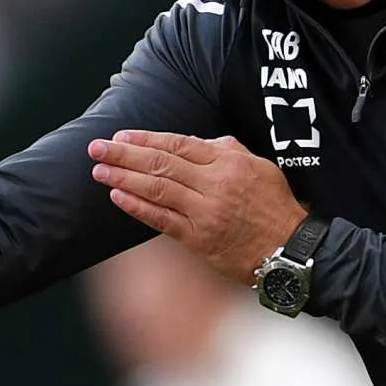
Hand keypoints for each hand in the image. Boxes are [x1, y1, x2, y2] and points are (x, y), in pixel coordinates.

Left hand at [88, 130, 306, 283]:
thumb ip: (225, 150)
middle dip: (124, 154)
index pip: (178, 144)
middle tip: (97, 148)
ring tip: (100, 170)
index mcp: (227, 162)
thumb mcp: (259, 166)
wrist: (288, 249)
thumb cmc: (274, 206)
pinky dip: (137, 208)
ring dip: (124, 179)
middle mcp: (214, 184)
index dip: (146, 139)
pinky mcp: (199, 239)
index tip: (121, 135)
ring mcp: (205, 212)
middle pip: (161, 163)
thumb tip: (195, 143)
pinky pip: (162, 220)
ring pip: (157, 189)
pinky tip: (118, 197)